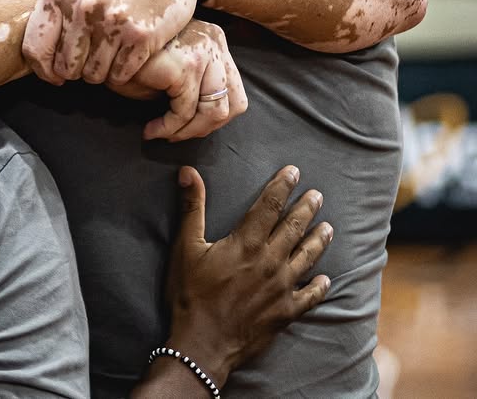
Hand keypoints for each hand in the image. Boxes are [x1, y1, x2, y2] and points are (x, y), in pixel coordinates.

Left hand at [22, 0, 201, 86]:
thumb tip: (14, 4)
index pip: (36, 49)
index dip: (42, 69)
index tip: (52, 74)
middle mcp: (83, 7)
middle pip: (66, 67)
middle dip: (75, 70)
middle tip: (88, 60)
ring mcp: (113, 22)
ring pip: (93, 75)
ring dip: (100, 72)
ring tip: (107, 55)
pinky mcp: (141, 35)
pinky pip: (120, 75)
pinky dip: (123, 72)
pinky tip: (127, 56)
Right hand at [110, 19, 247, 140]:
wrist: (106, 38)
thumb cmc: (131, 54)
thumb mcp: (168, 69)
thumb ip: (189, 86)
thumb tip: (196, 120)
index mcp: (214, 41)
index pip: (234, 90)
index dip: (214, 117)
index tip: (188, 126)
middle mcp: (215, 44)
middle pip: (235, 104)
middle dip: (205, 128)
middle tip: (177, 135)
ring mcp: (203, 54)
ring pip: (215, 112)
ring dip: (187, 132)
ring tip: (163, 135)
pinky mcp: (185, 67)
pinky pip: (185, 111)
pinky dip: (169, 128)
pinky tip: (152, 130)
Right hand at [163, 166, 332, 385]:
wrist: (203, 343)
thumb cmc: (191, 294)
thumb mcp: (185, 247)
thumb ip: (191, 208)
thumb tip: (188, 172)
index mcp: (246, 242)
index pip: (269, 206)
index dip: (281, 186)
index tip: (293, 172)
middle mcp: (270, 261)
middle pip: (293, 227)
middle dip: (306, 208)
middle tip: (317, 195)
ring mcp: (281, 287)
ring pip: (307, 257)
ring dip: (319, 240)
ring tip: (328, 227)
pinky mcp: (286, 312)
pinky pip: (309, 297)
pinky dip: (319, 286)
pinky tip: (325, 279)